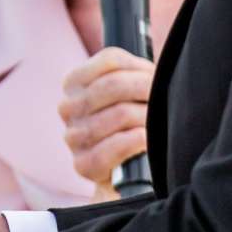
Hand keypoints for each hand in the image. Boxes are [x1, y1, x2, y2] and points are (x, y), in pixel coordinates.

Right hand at [60, 48, 153, 192]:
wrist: (123, 171)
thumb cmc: (130, 123)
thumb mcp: (126, 92)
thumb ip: (134, 73)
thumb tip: (160, 71)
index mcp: (74, 82)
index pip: (111, 60)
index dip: (141, 68)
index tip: (156, 78)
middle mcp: (67, 107)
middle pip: (114, 84)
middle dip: (147, 90)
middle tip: (163, 99)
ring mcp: (73, 136)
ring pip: (120, 114)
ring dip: (147, 117)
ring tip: (159, 122)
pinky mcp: (83, 164)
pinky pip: (116, 146)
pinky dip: (137, 140)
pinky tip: (146, 140)